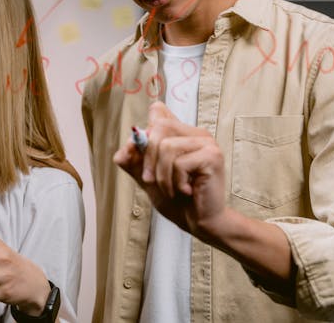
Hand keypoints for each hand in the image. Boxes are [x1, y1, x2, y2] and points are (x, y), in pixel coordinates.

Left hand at [114, 101, 227, 240]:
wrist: (200, 223)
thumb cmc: (178, 201)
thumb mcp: (149, 179)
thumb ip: (134, 163)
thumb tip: (121, 152)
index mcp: (182, 133)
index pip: (158, 111)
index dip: (144, 132)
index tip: (140, 156)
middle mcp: (196, 133)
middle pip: (159, 126)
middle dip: (148, 157)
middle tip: (150, 180)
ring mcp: (207, 143)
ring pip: (167, 146)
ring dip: (162, 175)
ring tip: (171, 189)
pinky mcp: (212, 156)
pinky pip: (180, 163)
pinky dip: (175, 182)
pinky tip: (186, 191)